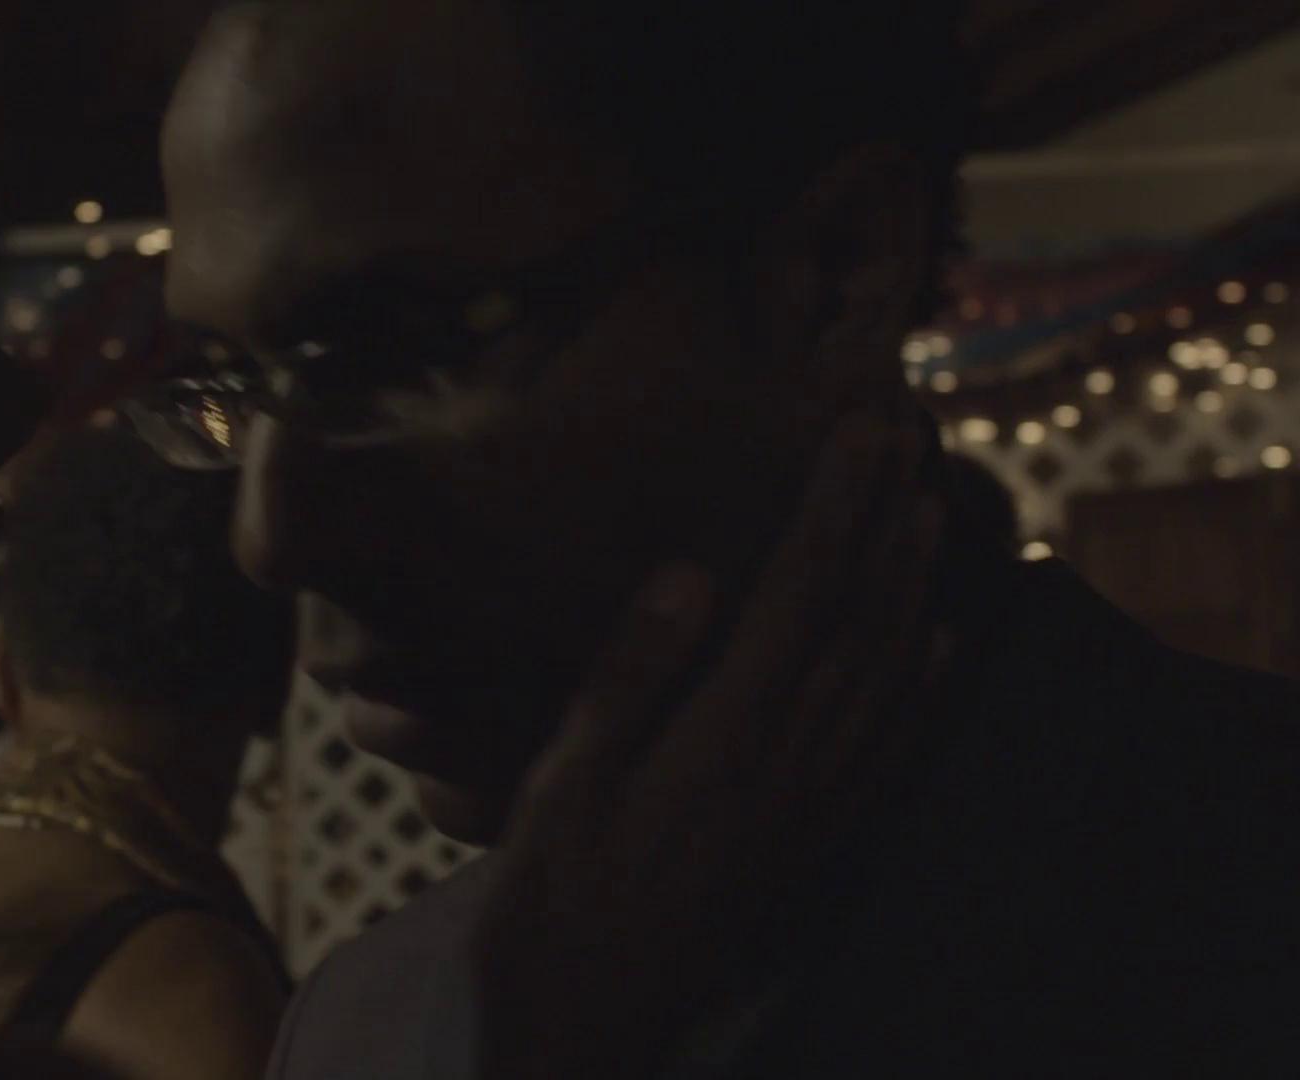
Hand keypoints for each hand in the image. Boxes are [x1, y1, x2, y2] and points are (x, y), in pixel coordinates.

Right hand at [473, 412, 948, 1078]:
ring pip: (888, 678)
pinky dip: (924, 688)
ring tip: (932, 513)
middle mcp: (788, 767)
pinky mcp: (813, 845)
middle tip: (907, 437)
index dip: (833, 504)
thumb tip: (691, 572)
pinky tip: (939, 650)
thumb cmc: (553, 901)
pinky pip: (890, 750)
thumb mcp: (563, 783)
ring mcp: (810, 810)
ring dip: (915, 588)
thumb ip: (630, 676)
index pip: (797, 593)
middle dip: (886, 521)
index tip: (855, 429)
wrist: (587, 1025)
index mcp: (724, 739)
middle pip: (859, 621)